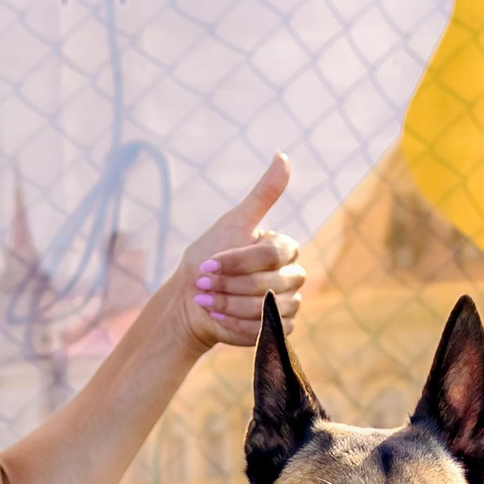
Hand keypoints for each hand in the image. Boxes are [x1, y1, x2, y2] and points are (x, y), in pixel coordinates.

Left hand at [174, 154, 304, 349]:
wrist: (191, 300)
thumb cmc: (208, 258)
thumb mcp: (233, 222)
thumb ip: (263, 194)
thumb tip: (282, 155)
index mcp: (284, 248)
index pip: (271, 255)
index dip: (238, 261)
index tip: (207, 262)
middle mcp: (292, 275)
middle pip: (269, 284)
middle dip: (230, 284)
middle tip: (203, 283)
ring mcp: (288, 303)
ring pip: (267, 308)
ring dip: (230, 304)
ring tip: (205, 300)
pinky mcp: (279, 328)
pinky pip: (266, 328)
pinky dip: (237, 323)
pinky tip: (216, 315)